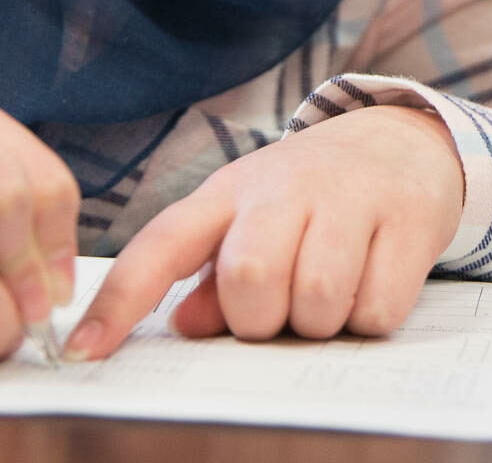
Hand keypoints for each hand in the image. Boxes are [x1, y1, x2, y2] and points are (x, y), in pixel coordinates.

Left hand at [66, 103, 464, 356]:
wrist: (403, 138)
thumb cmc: (310, 197)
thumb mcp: (250, 221)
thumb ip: (210, 275)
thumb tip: (186, 326)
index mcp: (230, 191)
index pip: (161, 244)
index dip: (118, 302)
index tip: (83, 353)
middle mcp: (286, 186)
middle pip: (249, 277)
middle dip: (261, 318)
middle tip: (281, 308)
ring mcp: (351, 196)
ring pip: (316, 297)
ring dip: (320, 322)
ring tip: (329, 297)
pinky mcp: (407, 216)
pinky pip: (376, 307)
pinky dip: (370, 317)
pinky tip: (371, 284)